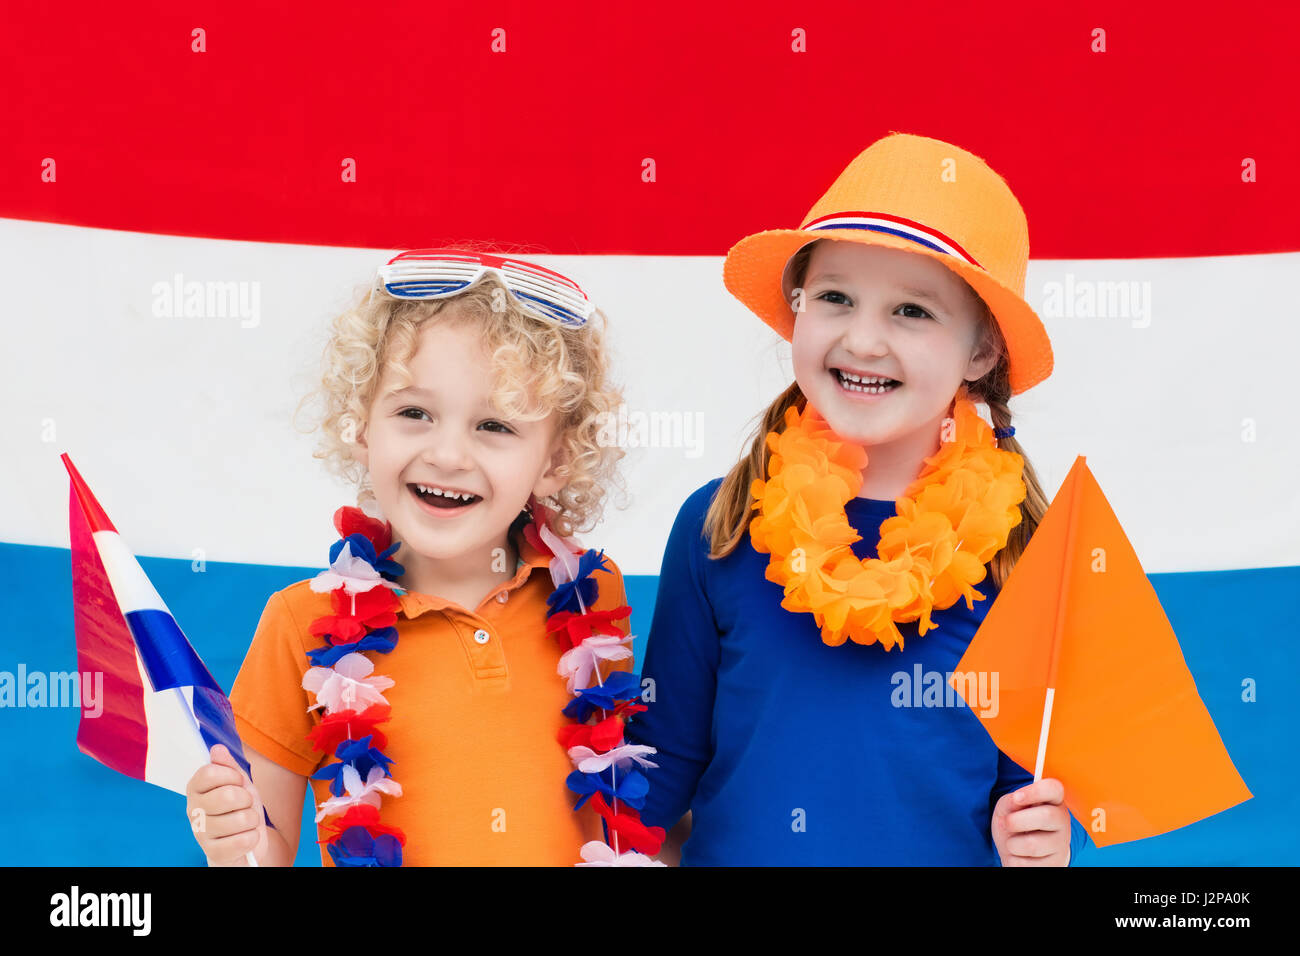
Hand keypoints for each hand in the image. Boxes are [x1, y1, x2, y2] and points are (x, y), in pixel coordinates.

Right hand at [184, 744, 268, 865]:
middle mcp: (193, 811)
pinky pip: (243, 840)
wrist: (244, 842)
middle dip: (246, 798)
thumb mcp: (239, 783)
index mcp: (196, 789)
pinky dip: (253, 837)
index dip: (232, 775)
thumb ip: (228, 766)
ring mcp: (201, 834)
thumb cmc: (239, 808)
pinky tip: (246, 838)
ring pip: (240, 819)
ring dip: (252, 819)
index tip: (238, 782)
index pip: (209, 773)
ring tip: (246, 822)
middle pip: (227, 795)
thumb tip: (217, 748)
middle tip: (244, 804)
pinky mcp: (213, 853)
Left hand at [991, 777, 1071, 865]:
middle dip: (1017, 820)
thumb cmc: (1015, 824)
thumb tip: (1016, 800)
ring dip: (1012, 844)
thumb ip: (1011, 801)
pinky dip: (1014, 860)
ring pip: (1033, 845)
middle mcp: (1062, 820)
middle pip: (1047, 816)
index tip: (1017, 797)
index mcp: (1052, 801)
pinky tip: (1020, 856)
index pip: (1054, 788)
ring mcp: (1061, 844)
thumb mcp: (1008, 808)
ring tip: (1013, 842)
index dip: (1035, 791)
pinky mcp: (1055, 864)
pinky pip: (1027, 864)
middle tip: (1007, 823)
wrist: (1019, 852)